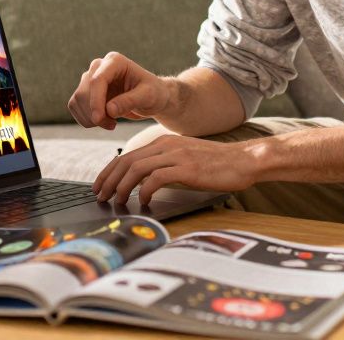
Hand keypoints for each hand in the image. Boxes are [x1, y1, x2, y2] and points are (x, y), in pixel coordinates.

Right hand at [67, 51, 172, 129]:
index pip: (97, 80)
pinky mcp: (86, 91)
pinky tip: (104, 121)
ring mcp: (90, 78)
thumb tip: (109, 109)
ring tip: (111, 123)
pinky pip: (75, 106)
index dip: (95, 101)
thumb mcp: (148, 97)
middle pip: (84, 91)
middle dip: (95, 113)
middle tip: (112, 125)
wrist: (151, 98)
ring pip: (77, 100)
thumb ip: (130, 101)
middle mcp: (99, 66)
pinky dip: (86, 119)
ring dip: (90, 118)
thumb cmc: (153, 93)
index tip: (98, 119)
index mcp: (115, 61)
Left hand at [93, 135, 261, 205]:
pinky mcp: (186, 168)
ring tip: (118, 201)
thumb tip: (144, 183)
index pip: (127, 155)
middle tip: (101, 196)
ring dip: (123, 186)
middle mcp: (167, 145)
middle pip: (127, 161)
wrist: (243, 160)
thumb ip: (165, 165)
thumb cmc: (216, 164)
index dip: (109, 171)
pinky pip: (157, 179)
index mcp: (164, 142)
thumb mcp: (185, 158)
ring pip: (137, 169)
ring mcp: (176, 156)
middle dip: (109, 180)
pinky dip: (146, 191)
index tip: (100, 185)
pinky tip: (145, 201)